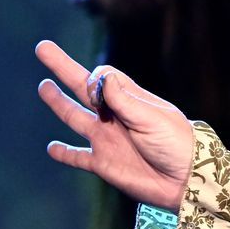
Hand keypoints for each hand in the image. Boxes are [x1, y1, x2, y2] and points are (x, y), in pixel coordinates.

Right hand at [36, 40, 193, 211]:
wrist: (186, 181)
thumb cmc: (176, 144)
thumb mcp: (153, 118)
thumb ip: (125, 100)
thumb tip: (102, 77)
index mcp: (129, 101)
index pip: (101, 77)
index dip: (92, 79)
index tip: (96, 92)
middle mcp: (114, 116)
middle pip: (82, 88)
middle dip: (63, 68)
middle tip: (43, 47)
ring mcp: (107, 139)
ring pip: (75, 117)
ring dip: (58, 103)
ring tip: (44, 86)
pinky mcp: (103, 163)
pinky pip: (78, 157)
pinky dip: (64, 154)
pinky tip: (52, 148)